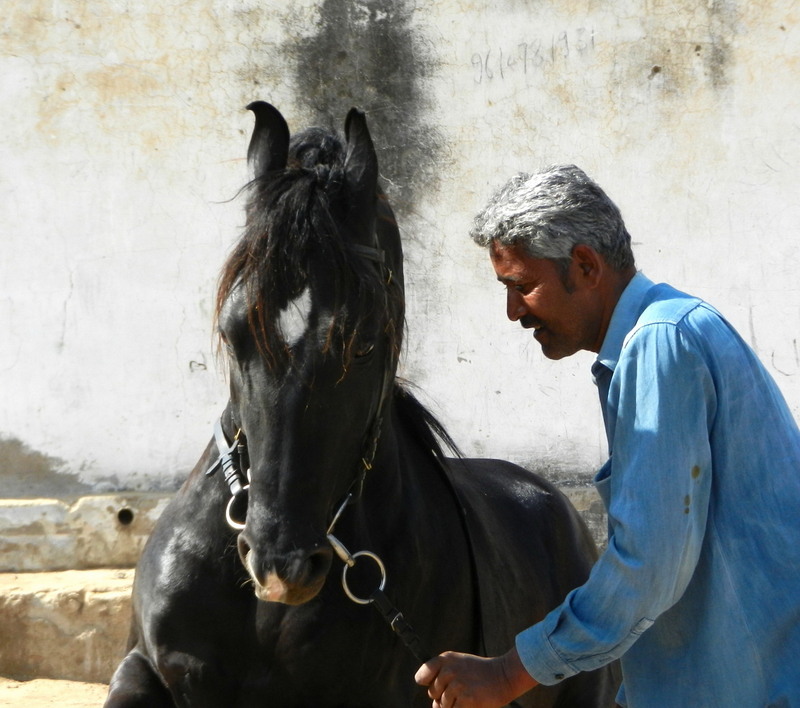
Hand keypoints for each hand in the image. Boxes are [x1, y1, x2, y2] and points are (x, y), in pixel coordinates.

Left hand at [414, 648, 537, 707]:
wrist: (503, 675)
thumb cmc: (479, 673)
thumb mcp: (458, 665)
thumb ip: (442, 680)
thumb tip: (434, 707)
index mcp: (445, 659)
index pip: (422, 676)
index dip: (427, 683)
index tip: (438, 685)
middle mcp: (449, 670)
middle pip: (432, 693)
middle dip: (443, 696)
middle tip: (460, 689)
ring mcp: (458, 685)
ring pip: (443, 705)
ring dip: (454, 705)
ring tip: (468, 694)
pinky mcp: (467, 699)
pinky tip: (471, 701)